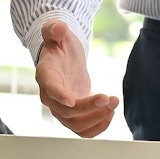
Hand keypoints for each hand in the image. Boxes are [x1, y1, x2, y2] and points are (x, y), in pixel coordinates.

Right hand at [34, 20, 117, 137]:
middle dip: (89, 107)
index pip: (50, 88)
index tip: (72, 100)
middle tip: (108, 98)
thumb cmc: (59, 44)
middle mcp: (50, 96)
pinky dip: (97, 127)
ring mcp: (61, 107)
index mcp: (46, 75)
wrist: (63, 57)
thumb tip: (59, 28)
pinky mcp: (74, 114)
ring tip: (113, 103)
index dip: (59, 95)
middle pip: (66, 111)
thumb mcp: (55, 32)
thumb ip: (54, 29)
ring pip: (75, 124)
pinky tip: (110, 114)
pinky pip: (83, 129)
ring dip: (97, 118)